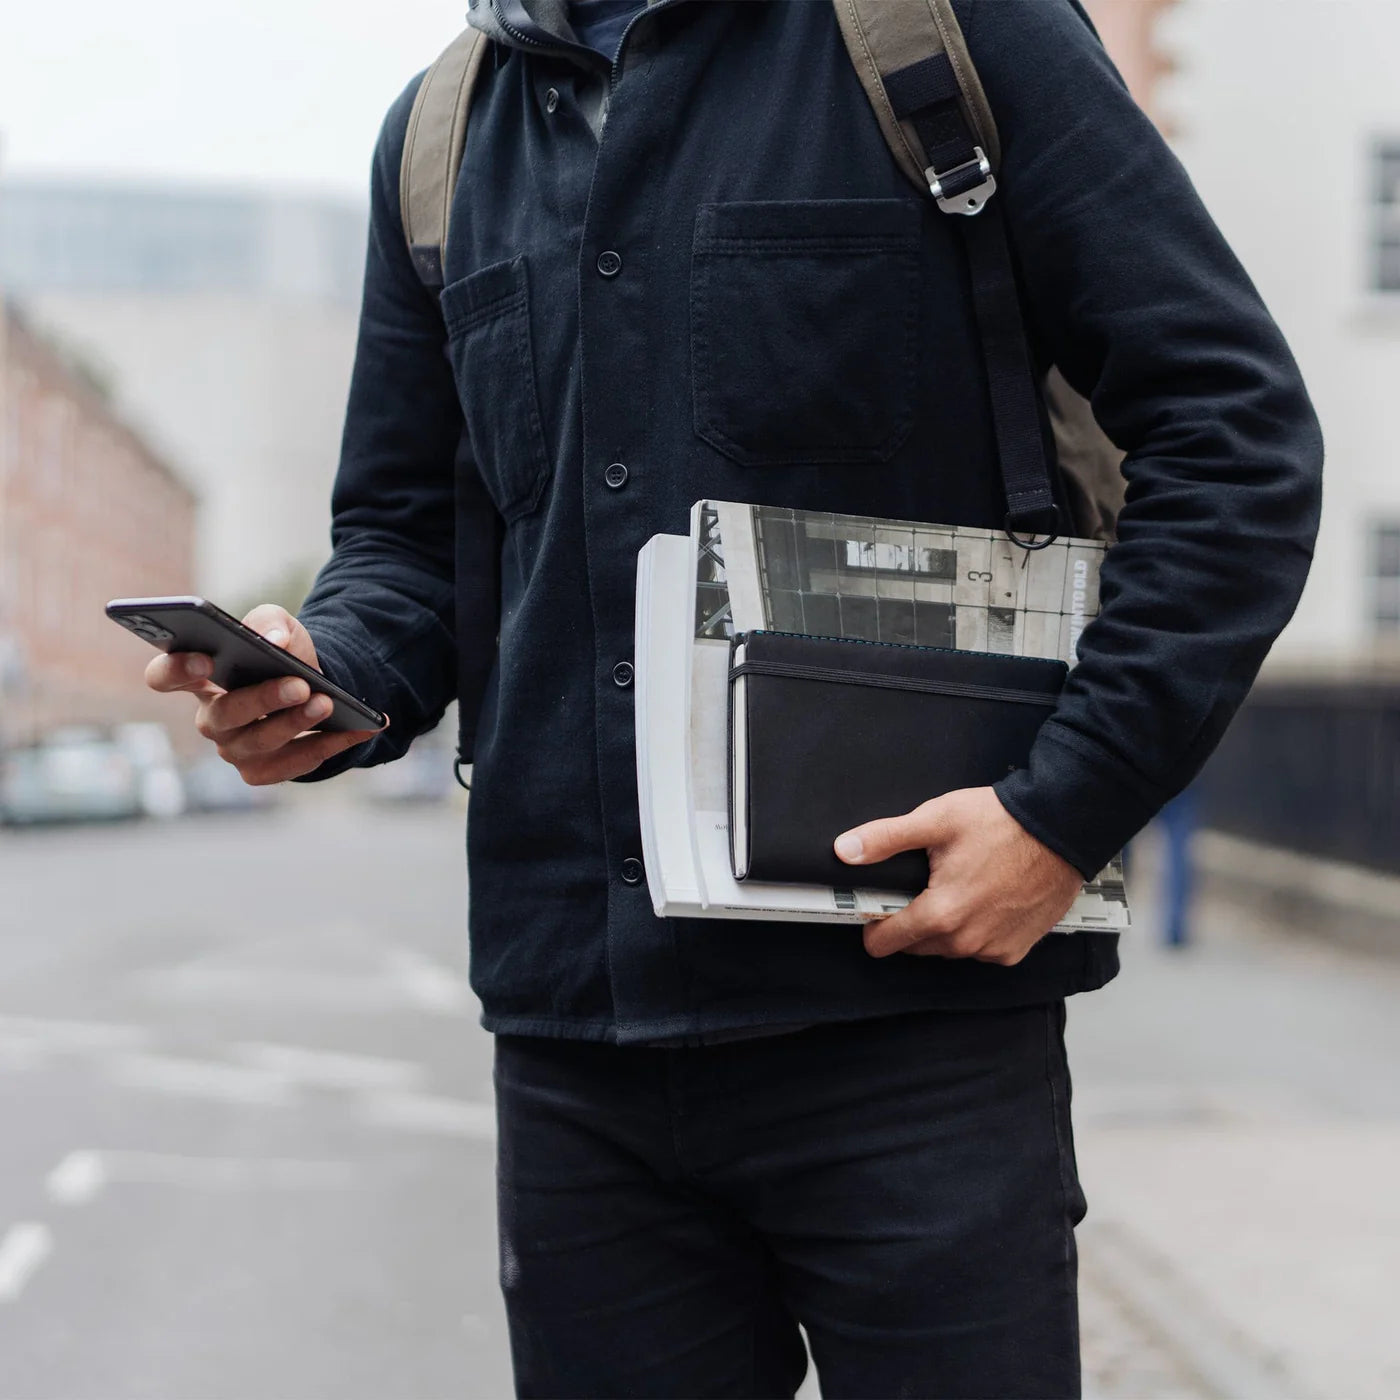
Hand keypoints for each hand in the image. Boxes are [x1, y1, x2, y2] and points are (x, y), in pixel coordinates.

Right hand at [144, 603, 381, 783]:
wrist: (315, 684)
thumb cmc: (282, 653)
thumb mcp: (278, 626)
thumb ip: (270, 623)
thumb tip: (274, 642)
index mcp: (199, 677)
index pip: (164, 677)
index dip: (177, 670)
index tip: (204, 659)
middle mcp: (210, 718)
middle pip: (222, 715)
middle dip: (262, 700)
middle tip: (299, 684)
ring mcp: (234, 749)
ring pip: (259, 743)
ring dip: (296, 724)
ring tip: (326, 703)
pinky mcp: (262, 771)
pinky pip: (293, 764)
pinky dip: (328, 745)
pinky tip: (358, 729)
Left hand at [833, 786, 1082, 964]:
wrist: (1061, 828)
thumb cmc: (1001, 822)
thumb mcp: (935, 821)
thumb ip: (885, 838)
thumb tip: (845, 850)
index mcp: (941, 914)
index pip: (885, 942)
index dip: (873, 925)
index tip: (876, 908)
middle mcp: (967, 941)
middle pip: (916, 945)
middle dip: (911, 921)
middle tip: (923, 886)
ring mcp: (994, 949)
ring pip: (948, 948)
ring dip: (944, 927)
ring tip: (957, 887)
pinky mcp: (1017, 949)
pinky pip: (980, 949)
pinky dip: (975, 931)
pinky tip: (983, 901)